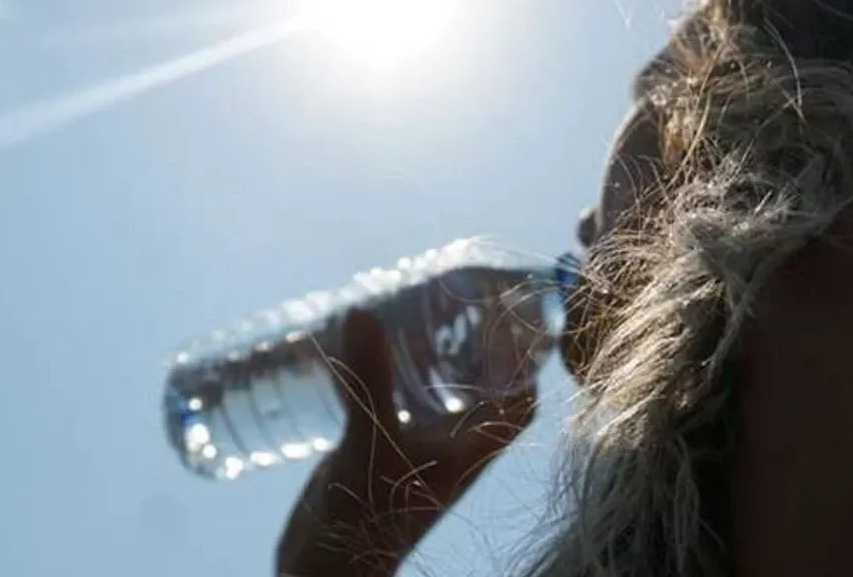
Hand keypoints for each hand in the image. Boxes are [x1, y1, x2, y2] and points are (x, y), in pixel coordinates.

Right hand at [275, 309, 536, 576]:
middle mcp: (450, 450)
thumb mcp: (371, 441)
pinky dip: (390, 376)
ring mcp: (415, 452)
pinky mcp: (380, 453)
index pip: (520, 404)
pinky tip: (366, 349)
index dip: (527, 364)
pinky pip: (397, 405)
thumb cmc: (365, 515)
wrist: (325, 570)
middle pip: (482, 393)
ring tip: (419, 314)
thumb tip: (363, 313)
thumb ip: (370, 380)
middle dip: (478, 351)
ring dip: (434, 361)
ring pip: (438, 398)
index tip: (514, 320)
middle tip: (461, 302)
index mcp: (469, 451)